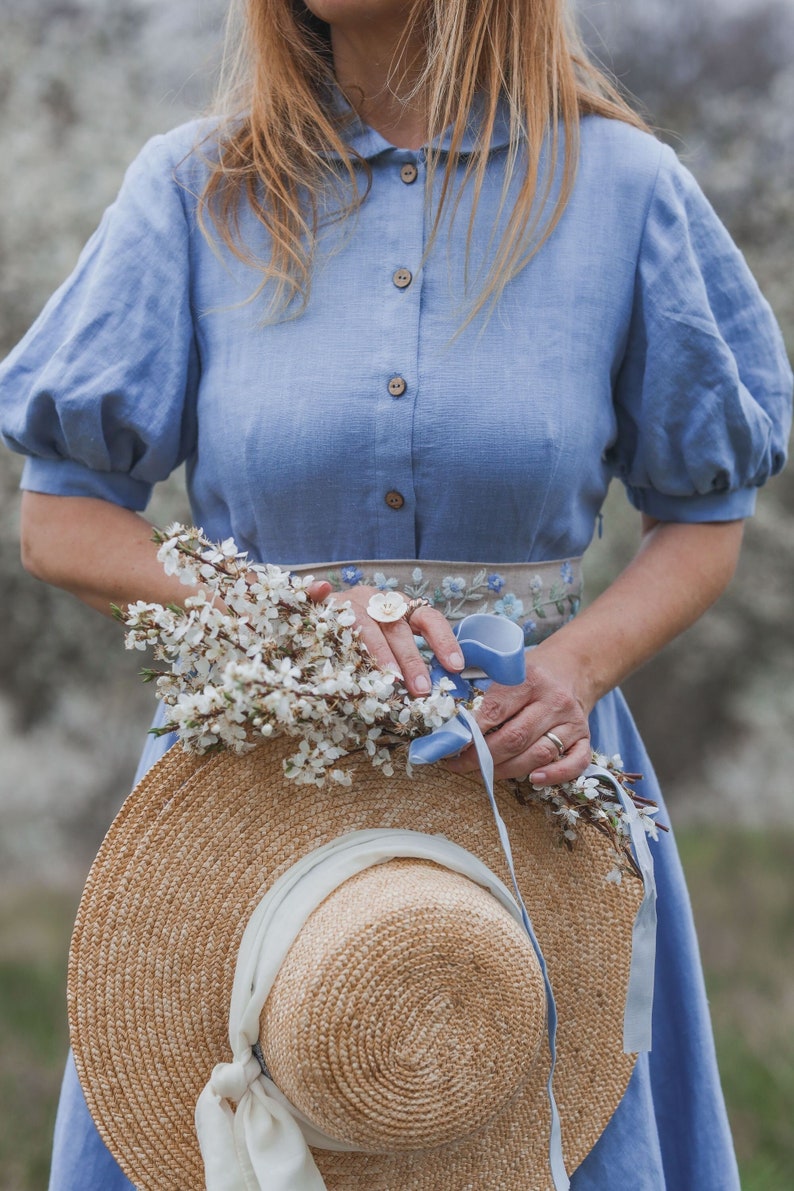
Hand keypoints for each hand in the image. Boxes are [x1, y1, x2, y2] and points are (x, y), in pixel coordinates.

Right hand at [306, 581, 464, 696]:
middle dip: (412, 659)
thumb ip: (408, 658)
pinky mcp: (323, 602)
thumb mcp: (390, 641)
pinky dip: (317, 591)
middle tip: (421, 689)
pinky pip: (317, 594)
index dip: (444, 641)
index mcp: (400, 607)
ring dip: (379, 650)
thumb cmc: (365, 635)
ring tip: (390, 677)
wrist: (327, 611)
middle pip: (398, 628)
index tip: (455, 667)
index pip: (428, 618)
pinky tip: (320, 589)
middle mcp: (377, 601)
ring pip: (366, 624)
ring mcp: (349, 601)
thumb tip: (428, 690)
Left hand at [444, 653, 591, 784]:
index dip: (472, 732)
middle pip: (515, 737)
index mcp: (530, 679)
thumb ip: (482, 688)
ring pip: (539, 754)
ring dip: (508, 770)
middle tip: (460, 765)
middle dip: (483, 757)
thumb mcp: (507, 669)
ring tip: (484, 774)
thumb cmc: (530, 673)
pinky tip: (534, 780)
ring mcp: (572, 721)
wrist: (572, 668)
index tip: (452, 745)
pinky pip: (576, 763)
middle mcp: (554, 700)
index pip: (496, 710)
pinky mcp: (585, 737)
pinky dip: (555, 775)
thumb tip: (450, 719)